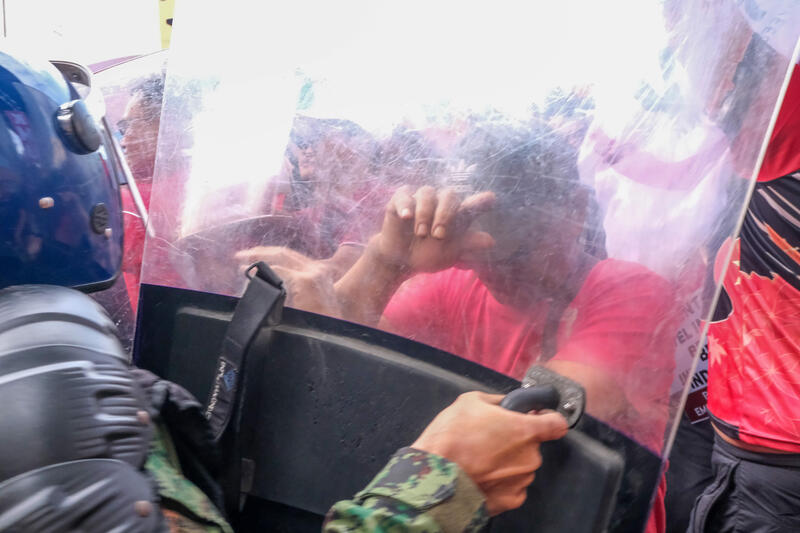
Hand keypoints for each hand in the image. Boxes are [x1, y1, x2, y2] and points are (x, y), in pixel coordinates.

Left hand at [234, 246, 341, 317]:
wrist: (331, 337)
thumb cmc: (319, 324)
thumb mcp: (309, 301)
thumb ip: (295, 289)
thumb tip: (271, 283)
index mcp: (320, 272)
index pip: (291, 256)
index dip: (271, 253)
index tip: (254, 255)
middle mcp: (318, 269)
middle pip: (284, 252)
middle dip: (261, 251)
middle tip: (242, 254)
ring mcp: (313, 274)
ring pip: (281, 257)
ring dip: (258, 257)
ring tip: (242, 260)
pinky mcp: (306, 282)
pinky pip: (280, 270)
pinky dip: (264, 270)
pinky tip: (251, 273)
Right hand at [373, 186, 495, 273]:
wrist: (402, 261)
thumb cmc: (429, 254)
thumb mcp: (450, 253)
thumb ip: (468, 244)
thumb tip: (491, 242)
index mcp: (456, 215)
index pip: (472, 204)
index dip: (481, 201)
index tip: (490, 199)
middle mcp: (440, 203)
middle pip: (449, 195)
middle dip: (445, 215)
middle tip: (439, 235)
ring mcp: (420, 199)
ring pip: (427, 193)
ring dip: (425, 213)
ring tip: (421, 234)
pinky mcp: (400, 200)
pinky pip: (404, 195)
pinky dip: (406, 204)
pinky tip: (406, 217)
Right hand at [411, 391, 567, 515]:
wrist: (434, 477)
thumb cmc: (451, 439)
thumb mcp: (470, 401)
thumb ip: (497, 401)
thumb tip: (504, 404)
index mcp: (525, 430)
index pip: (557, 423)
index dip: (548, 418)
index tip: (540, 418)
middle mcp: (530, 457)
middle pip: (532, 445)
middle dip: (515, 441)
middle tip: (490, 438)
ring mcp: (522, 480)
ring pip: (522, 466)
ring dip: (507, 462)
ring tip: (480, 458)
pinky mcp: (511, 500)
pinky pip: (512, 486)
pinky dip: (500, 481)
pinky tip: (482, 475)